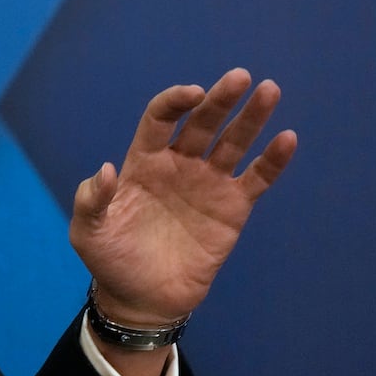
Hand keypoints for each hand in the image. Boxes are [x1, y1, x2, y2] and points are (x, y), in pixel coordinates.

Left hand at [69, 68, 296, 326]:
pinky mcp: (232, 208)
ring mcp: (208, 183)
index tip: (193, 94)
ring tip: (269, 90)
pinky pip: (256, 179)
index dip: (175, 102)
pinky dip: (273, 160)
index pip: (161, 119)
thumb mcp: (88, 231)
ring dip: (251, 117)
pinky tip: (287, 138)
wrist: (143, 299)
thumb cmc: (111, 259)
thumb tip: (107, 169)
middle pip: (202, 122)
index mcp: (144, 162)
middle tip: (239, 77)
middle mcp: (179, 164)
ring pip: (233, 142)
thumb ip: (92, 199)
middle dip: (220, 99)